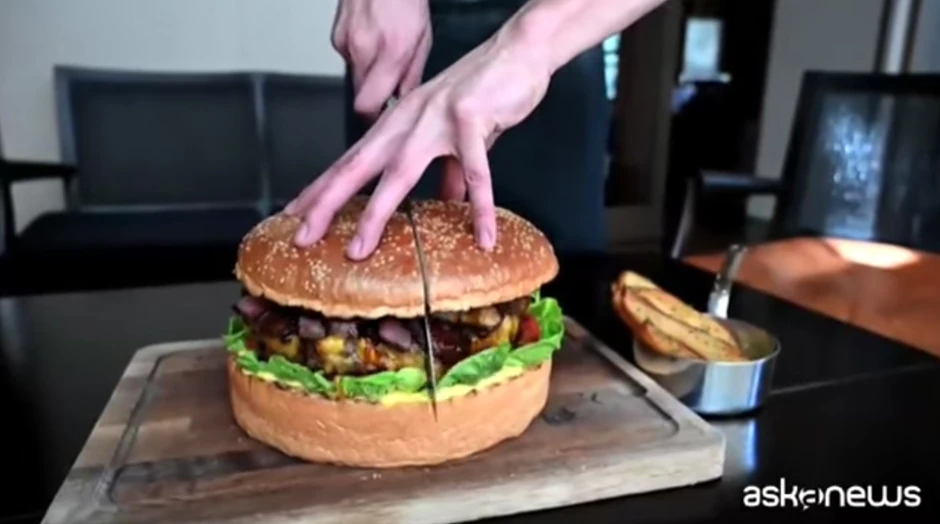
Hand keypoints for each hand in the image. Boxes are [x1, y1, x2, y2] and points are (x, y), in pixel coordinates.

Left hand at [286, 28, 551, 259]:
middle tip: (302, 235)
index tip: (296, 214)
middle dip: (326, 202)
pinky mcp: (470, 120)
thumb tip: (447, 200)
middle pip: (357, 165)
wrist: (517, 53)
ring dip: (375, 213)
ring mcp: (436, 119)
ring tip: (360, 248)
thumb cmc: (484, 92)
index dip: (322, 188)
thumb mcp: (455, 135)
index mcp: (398, 123)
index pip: (350, 159)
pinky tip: (483, 236)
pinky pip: (476, 173)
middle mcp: (407, 120)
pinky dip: (480, 208)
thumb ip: (448, 169)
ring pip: (399, 172)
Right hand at [331, 0, 431, 118]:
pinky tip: (372, 40)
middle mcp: (363, 49)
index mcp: (390, 53)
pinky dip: (360, 56)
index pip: (368, 106)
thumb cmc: (404, 1)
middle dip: (373, 99)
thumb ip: (411, 76)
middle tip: (387, 92)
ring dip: (368, 74)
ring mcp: (345, 43)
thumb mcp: (422, 40)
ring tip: (383, 54)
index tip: (381, 122)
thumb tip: (403, 102)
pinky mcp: (336, 37)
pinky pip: (348, 58)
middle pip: (359, 96)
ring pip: (355, 76)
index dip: (374, 120)